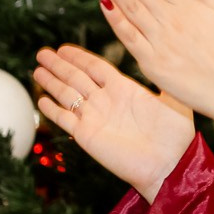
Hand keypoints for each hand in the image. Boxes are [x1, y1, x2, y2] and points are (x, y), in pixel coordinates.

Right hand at [33, 43, 202, 201]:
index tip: (63, 48)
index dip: (79, 57)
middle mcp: (107, 101)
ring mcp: (95, 118)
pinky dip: (53, 110)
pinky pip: (66, 120)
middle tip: (43, 53)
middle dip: (59, 65)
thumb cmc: (176, 136)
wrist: (168, 165)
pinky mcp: (87, 136)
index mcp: (125, 89)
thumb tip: (166, 58)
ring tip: (37, 71)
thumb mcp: (174, 100)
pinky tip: (42, 100)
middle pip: (77, 78)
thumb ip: (165, 80)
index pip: (96, 67)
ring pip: (68, 95)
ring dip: (52, 83)